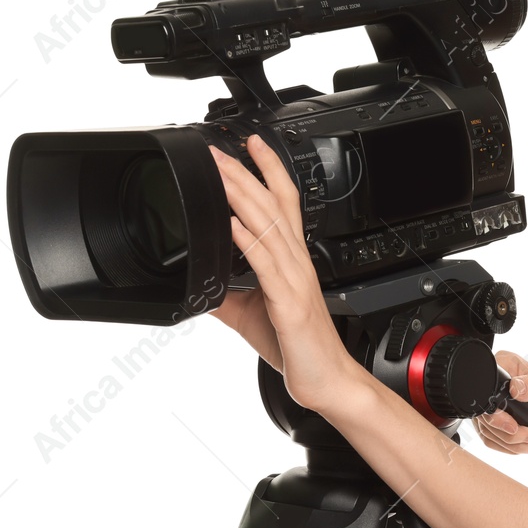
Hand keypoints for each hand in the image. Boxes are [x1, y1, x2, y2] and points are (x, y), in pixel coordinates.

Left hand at [214, 135, 354, 412]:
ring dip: (243, 196)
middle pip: (273, 206)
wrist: (327, 382)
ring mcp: (294, 281)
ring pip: (269, 226)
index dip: (269, 171)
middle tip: (220, 150)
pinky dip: (247, 240)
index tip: (250, 145)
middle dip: (246, 174)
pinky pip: (266, 264)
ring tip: (221, 173)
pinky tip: (231, 223)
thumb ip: (228, 295)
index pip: (284, 205)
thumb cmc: (298, 349)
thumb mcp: (252, 315)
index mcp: (292, 263)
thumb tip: (199, 282)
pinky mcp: (288, 303)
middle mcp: (296, 265)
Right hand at [471, 350, 527, 454]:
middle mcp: (494, 382)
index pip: (485, 390)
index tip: (513, 425)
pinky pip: (492, 440)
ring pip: (488, 430)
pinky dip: (509, 447)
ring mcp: (492, 403)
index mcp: (505, 365)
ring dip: (512, 443)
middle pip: (485, 414)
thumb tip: (515, 387)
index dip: (495, 412)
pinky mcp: (494, 421)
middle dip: (508, 433)